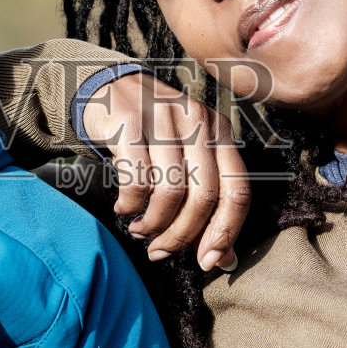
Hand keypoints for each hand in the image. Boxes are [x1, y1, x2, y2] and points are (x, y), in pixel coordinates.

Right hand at [81, 72, 249, 270]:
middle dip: (183, 235)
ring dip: (153, 223)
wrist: (108, 86)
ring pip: (171, 192)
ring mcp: (165, 119)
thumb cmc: (152, 132)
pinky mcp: (130, 122)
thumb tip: (223, 259)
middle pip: (205, 196)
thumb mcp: (186, 156)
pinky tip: (124, 207)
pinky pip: (137, 180)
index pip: (238, 190)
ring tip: (140, 230)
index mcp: (220, 131)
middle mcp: (198, 121)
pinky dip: (130, 205)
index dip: (226, 232)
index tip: (209, 261)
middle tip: (161, 251)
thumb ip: (206, 203)